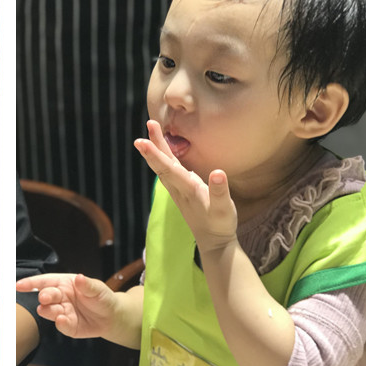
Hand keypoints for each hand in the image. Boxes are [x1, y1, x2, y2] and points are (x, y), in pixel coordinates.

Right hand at [15, 273, 117, 339]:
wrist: (112, 317)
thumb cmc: (102, 298)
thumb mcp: (98, 288)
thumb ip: (87, 285)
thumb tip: (79, 278)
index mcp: (64, 284)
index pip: (45, 281)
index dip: (31, 283)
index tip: (18, 285)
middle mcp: (61, 298)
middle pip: (47, 296)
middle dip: (44, 297)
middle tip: (44, 298)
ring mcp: (63, 312)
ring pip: (50, 311)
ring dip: (49, 311)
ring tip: (50, 310)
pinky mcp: (68, 327)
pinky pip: (62, 326)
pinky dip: (61, 324)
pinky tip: (62, 320)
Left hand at [134, 119, 237, 255]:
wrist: (213, 242)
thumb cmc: (220, 224)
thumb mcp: (223, 210)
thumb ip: (220, 192)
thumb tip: (218, 173)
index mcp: (188, 189)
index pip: (168, 168)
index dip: (155, 153)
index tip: (142, 141)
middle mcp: (179, 188)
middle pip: (162, 163)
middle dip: (154, 144)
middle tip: (149, 123)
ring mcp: (178, 189)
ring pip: (164, 165)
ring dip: (157, 147)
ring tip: (152, 129)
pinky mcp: (182, 190)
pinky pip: (169, 169)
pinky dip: (164, 156)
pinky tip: (161, 148)